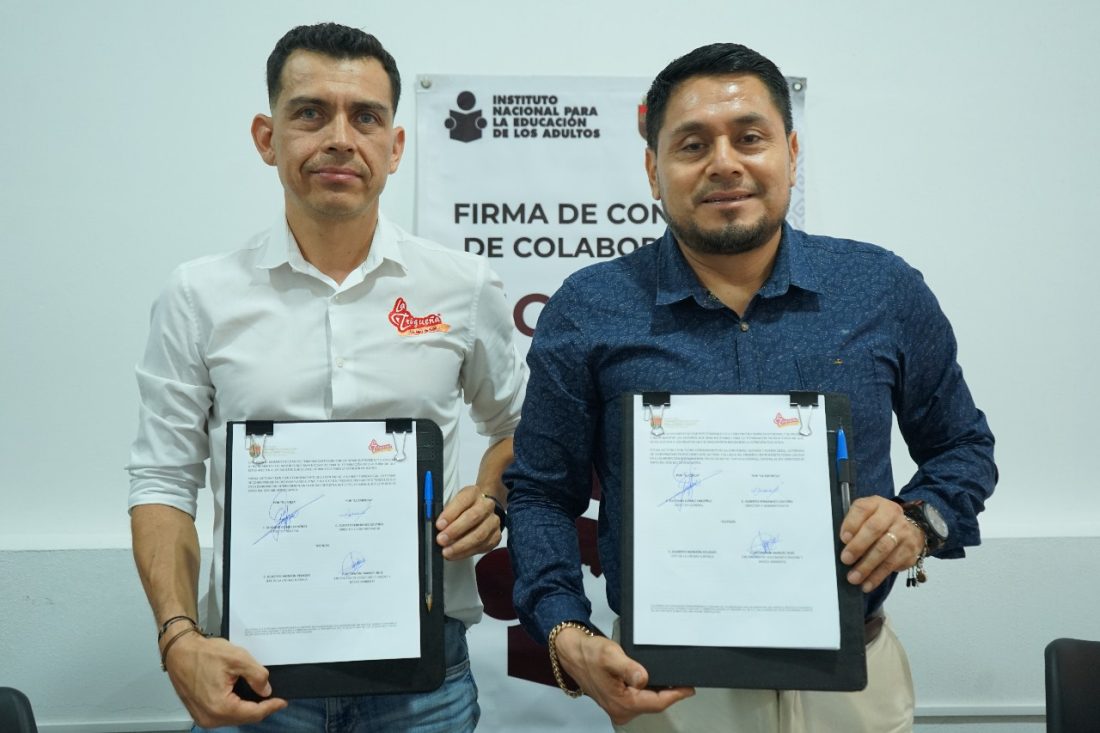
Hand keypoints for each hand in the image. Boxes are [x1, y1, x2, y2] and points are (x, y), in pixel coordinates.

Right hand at [162, 631, 286, 727]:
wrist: (179, 652)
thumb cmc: (203, 654)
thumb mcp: (237, 658)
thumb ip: (256, 675)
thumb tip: (266, 690)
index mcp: (220, 706)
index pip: (253, 713)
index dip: (270, 707)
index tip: (282, 701)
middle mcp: (210, 717)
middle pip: (244, 718)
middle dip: (260, 709)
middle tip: (274, 699)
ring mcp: (203, 717)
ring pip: (234, 718)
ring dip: (248, 709)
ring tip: (260, 698)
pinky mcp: (200, 713)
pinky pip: (223, 715)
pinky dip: (236, 709)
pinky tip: (243, 699)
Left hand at [435, 485, 503, 559]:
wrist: (483, 510)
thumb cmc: (464, 508)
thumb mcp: (453, 504)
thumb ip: (445, 514)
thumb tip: (437, 528)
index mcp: (473, 493)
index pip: (462, 501)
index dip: (450, 514)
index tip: (439, 525)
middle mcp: (486, 505)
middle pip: (473, 517)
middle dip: (455, 531)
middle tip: (441, 540)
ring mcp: (493, 521)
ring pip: (479, 535)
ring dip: (461, 545)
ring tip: (447, 552)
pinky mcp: (496, 536)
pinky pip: (482, 546)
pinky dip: (467, 552)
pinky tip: (456, 554)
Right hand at [554, 627, 694, 724]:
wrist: (573, 653)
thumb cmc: (589, 654)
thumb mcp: (610, 655)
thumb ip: (628, 668)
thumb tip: (643, 678)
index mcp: (621, 703)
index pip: (657, 703)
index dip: (675, 695)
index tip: (689, 688)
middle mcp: (620, 710)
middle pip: (654, 704)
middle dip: (669, 693)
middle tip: (682, 680)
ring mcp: (618, 708)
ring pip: (647, 702)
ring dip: (658, 692)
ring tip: (670, 678)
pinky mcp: (617, 702)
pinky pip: (639, 700)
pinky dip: (648, 691)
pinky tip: (652, 680)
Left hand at [839, 496, 924, 591]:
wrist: (911, 528)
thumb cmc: (879, 522)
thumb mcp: (866, 515)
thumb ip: (853, 523)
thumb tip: (844, 541)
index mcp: (877, 504)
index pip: (862, 509)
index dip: (852, 523)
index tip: (843, 538)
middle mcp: (893, 515)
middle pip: (874, 529)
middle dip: (858, 546)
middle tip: (845, 559)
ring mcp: (904, 532)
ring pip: (884, 550)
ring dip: (867, 566)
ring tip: (853, 577)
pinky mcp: (910, 550)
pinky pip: (892, 565)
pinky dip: (878, 576)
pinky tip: (867, 584)